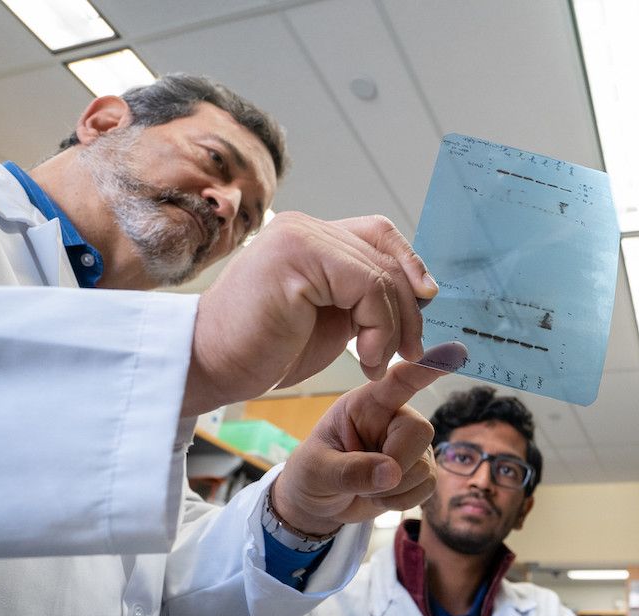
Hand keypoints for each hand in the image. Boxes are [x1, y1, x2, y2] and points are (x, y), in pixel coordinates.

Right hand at [182, 212, 437, 416]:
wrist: (211, 365)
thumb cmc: (266, 349)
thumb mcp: (331, 318)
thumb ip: (365, 297)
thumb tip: (424, 291)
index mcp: (310, 236)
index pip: (379, 234)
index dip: (410, 265)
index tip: (427, 303)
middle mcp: (304, 228)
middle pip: (386, 255)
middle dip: (408, 309)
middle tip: (409, 352)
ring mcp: (299, 238)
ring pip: (381, 275)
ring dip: (392, 328)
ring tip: (376, 363)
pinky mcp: (296, 259)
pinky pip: (366, 288)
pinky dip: (378, 329)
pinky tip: (365, 359)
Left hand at [270, 345, 465, 533]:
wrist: (318, 504)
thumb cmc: (312, 473)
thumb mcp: (316, 470)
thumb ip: (349, 470)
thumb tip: (391, 473)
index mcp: (365, 404)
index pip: (398, 381)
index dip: (424, 369)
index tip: (453, 353)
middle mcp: (393, 418)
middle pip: (420, 432)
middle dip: (396, 465)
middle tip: (363, 480)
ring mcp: (409, 445)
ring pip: (425, 466)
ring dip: (394, 489)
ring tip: (365, 486)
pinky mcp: (420, 470)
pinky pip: (428, 486)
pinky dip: (403, 500)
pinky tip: (382, 496)